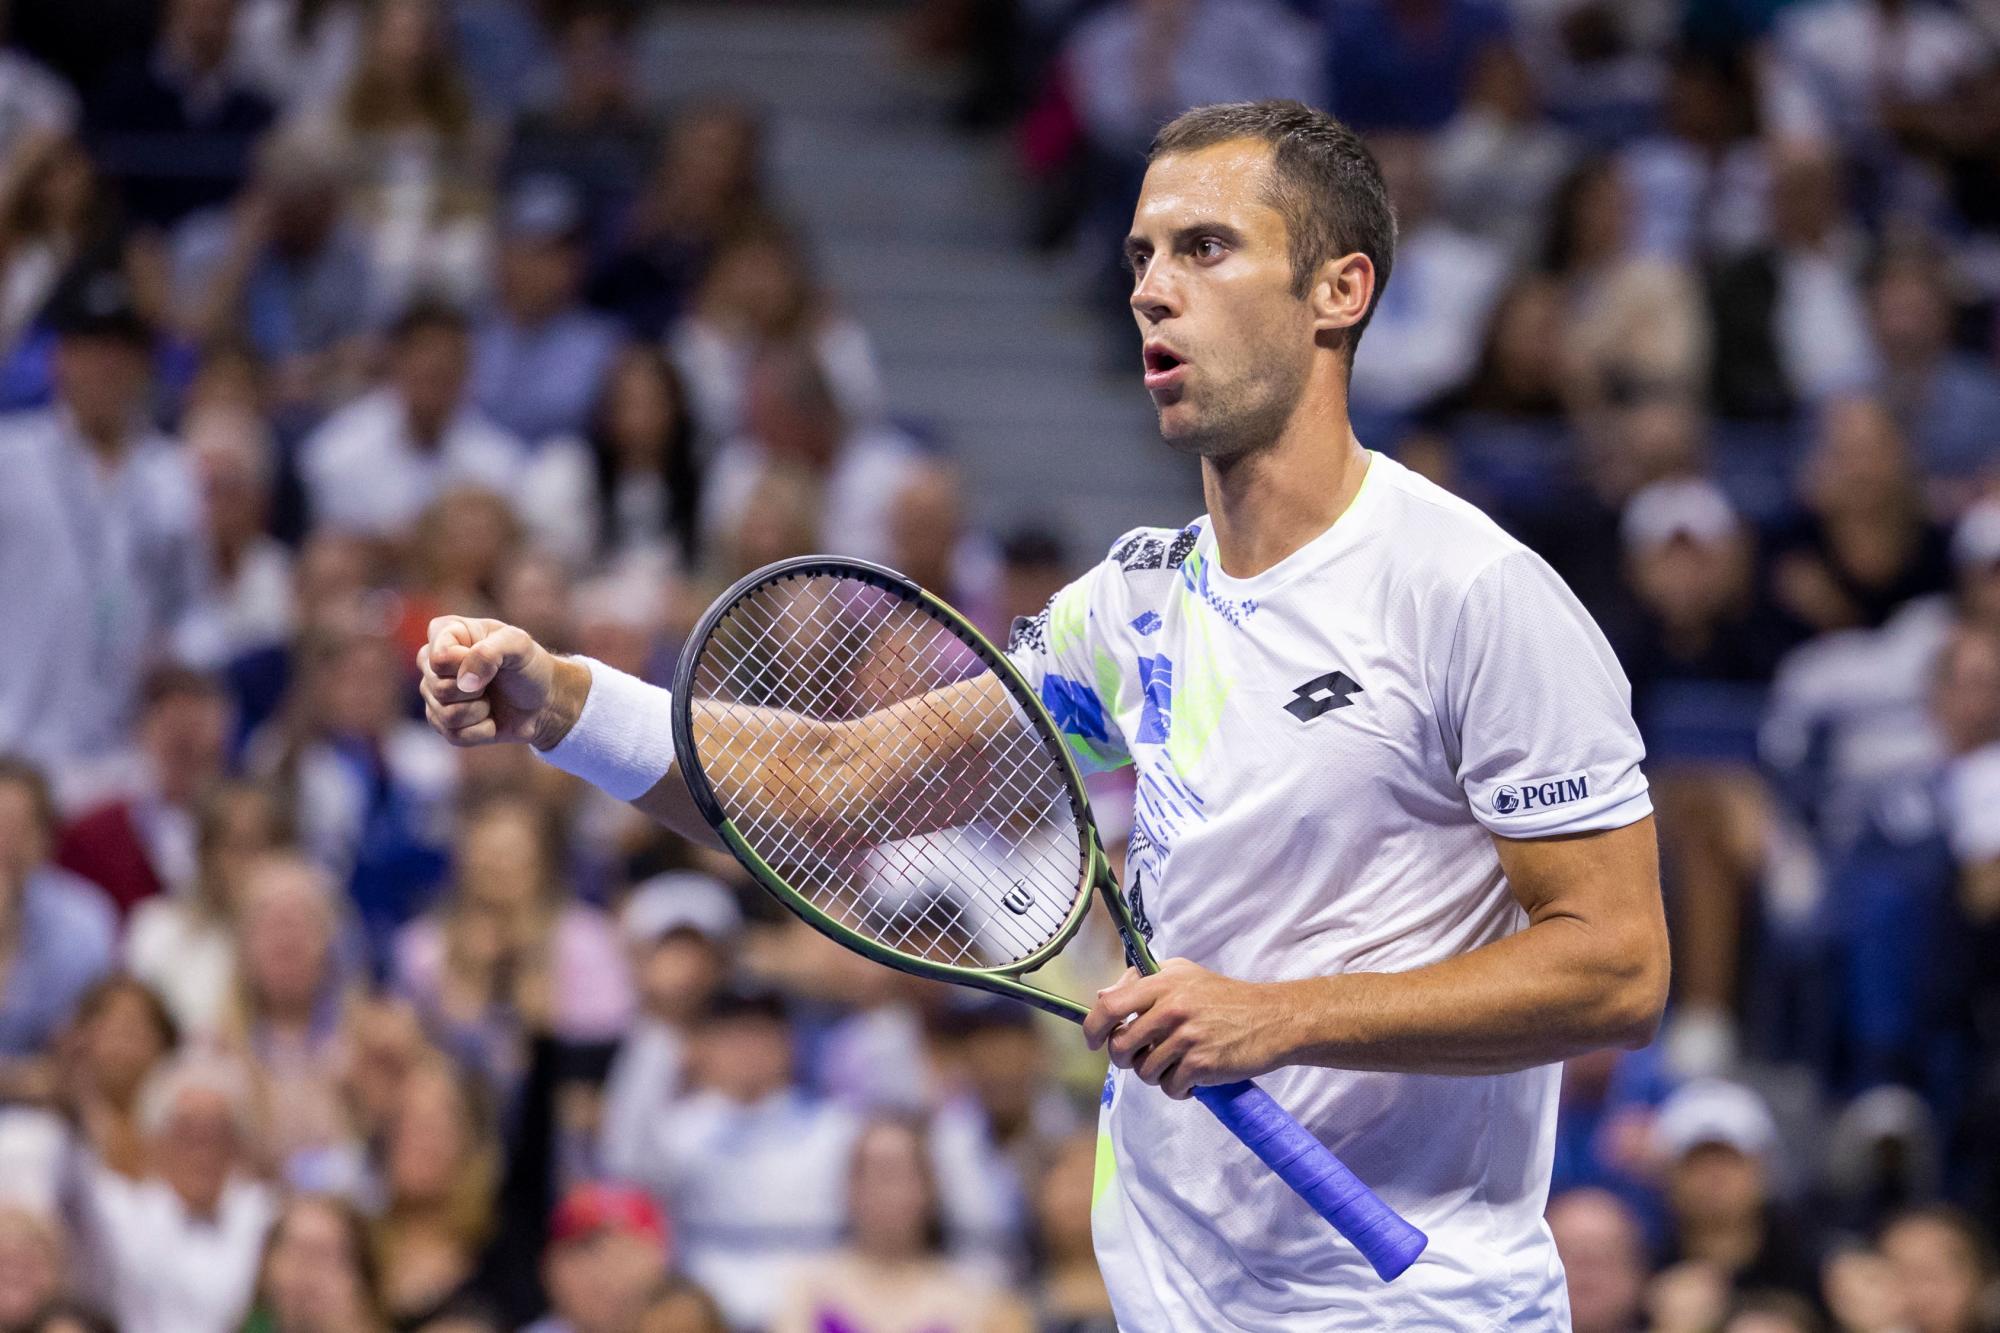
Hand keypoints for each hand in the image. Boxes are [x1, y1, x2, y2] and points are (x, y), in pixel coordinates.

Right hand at [418, 615, 585, 749]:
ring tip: (491, 699)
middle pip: (438, 687)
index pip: (438, 657)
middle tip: (493, 681)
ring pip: (445, 714)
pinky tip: (490, 718)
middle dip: (476, 689)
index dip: (466, 665)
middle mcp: (433, 663)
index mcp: (445, 632)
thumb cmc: (528, 666)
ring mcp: (434, 695)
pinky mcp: (443, 724)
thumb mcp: (519, 645)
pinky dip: (482, 730)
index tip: (494, 660)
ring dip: (480, 711)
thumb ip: (489, 652)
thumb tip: (464, 683)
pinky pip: (454, 735)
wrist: (544, 701)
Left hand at [1082, 958, 1292, 1099]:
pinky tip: (1193, 1077)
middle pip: (1121, 1047)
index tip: (1093, 1040)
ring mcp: (1187, 1037)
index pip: (1109, 1006)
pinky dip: (1178, 1089)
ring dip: (1156, 1075)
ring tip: (1176, 1064)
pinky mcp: (1202, 1064)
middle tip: (1142, 1057)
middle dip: (1126, 1060)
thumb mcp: (1184, 975)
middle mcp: (1172, 1008)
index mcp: (1163, 983)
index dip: (1093, 1027)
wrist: (1272, 1018)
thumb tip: (1102, 998)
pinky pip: (1170, 1088)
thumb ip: (1141, 982)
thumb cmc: (1224, 998)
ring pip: (1144, 1072)